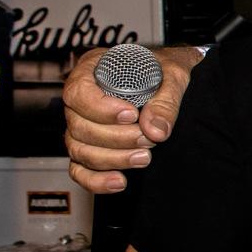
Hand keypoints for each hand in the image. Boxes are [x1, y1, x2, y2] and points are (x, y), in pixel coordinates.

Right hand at [64, 45, 198, 192]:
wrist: (169, 79)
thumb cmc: (165, 69)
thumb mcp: (174, 74)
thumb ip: (166, 100)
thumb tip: (156, 130)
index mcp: (92, 70)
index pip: (78, 93)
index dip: (101, 109)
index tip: (131, 115)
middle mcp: (81, 100)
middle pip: (79, 126)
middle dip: (115, 138)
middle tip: (148, 139)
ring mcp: (81, 125)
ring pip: (79, 150)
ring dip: (111, 159)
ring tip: (143, 157)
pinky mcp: (89, 148)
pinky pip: (79, 169)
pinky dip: (95, 180)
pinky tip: (119, 182)